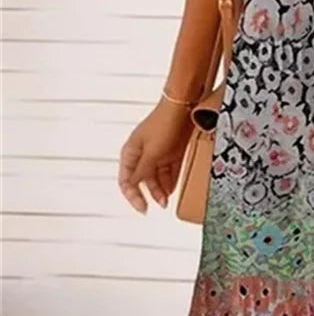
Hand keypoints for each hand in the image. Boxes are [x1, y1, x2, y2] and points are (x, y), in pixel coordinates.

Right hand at [118, 99, 193, 213]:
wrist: (183, 107)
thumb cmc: (163, 124)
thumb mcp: (152, 153)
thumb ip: (143, 171)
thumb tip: (132, 185)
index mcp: (131, 153)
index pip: (127, 180)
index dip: (133, 196)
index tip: (142, 208)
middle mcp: (143, 154)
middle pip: (143, 180)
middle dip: (151, 193)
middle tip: (161, 205)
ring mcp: (158, 153)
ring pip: (157, 176)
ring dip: (162, 189)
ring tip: (168, 199)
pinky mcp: (172, 151)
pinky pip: (169, 170)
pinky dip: (171, 179)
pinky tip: (174, 188)